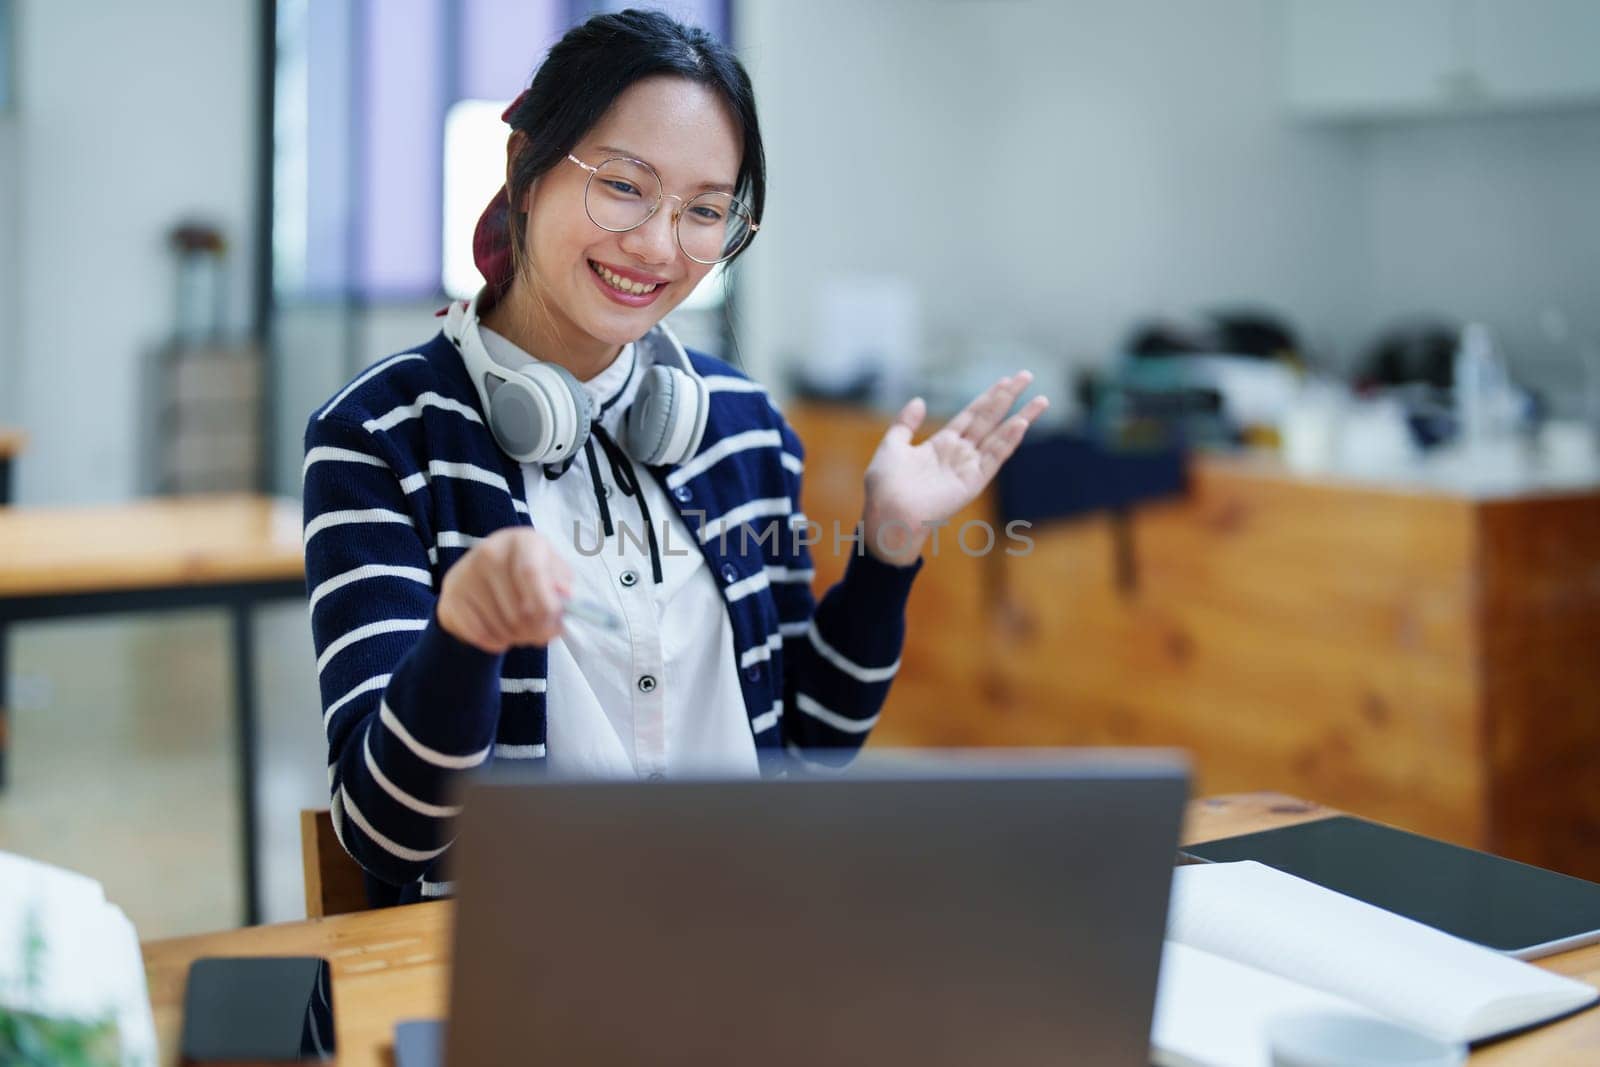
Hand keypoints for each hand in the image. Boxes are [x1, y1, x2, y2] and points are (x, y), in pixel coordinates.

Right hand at [437, 527, 573, 652]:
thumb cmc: (528, 573)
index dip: (546, 605)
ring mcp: (465, 575)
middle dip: (536, 631)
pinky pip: (481, 635)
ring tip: (522, 630)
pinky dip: (497, 642)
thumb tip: (564, 597)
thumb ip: (561, 584)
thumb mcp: (552, 571)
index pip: (530, 573)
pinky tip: (502, 632)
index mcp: (520, 541)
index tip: (555, 623)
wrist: (485, 573)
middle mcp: (489, 552)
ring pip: (501, 626)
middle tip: (541, 634)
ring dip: (518, 638)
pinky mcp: (451, 599)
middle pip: (518, 609)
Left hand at [861, 371, 1048, 564]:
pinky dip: (1009, 441)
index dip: (988, 397)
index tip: (1004, 380)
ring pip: (1000, 436)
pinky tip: (1022, 424)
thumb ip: (905, 423)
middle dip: (1008, 397)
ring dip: (1021, 417)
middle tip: (1027, 375)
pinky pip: (995, 458)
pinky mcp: (973, 482)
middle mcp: (959, 453)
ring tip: (1041, 400)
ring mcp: (968, 467)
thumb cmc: (884, 486)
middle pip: (990, 419)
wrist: (887, 512)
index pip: (971, 415)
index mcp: (941, 444)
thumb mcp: (891, 445)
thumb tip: (919, 400)